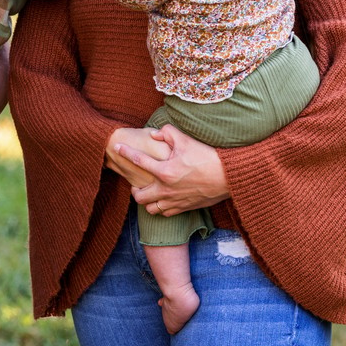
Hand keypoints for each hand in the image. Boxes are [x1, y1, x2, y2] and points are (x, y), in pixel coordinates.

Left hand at [112, 125, 229, 215]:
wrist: (228, 177)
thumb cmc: (207, 157)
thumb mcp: (187, 140)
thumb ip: (167, 133)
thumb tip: (155, 133)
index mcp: (164, 171)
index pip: (138, 160)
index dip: (125, 152)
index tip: (117, 148)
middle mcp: (166, 189)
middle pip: (139, 195)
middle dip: (134, 188)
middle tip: (137, 181)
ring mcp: (174, 201)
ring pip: (150, 208)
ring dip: (146, 200)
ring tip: (149, 192)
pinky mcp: (184, 208)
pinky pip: (164, 213)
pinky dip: (160, 207)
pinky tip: (163, 198)